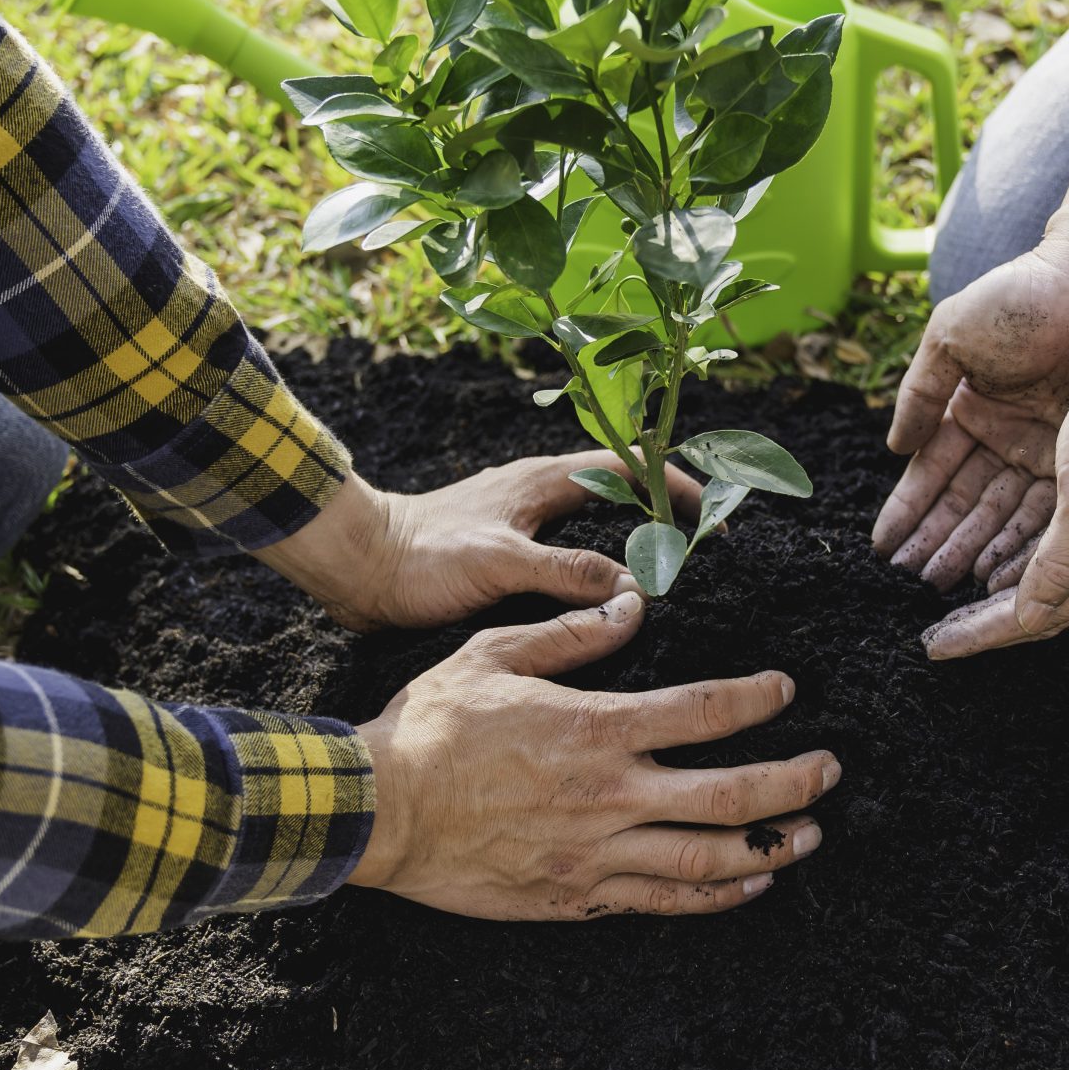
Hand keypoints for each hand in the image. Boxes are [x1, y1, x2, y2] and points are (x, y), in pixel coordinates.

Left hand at [258, 451, 699, 630]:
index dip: (673, 483)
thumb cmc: (422, 558)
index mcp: (541, 482)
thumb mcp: (500, 562)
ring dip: (634, 540)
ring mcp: (524, 525)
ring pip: (596, 524)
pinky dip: (602, 569)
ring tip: (676, 574)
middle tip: (704, 545)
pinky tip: (614, 603)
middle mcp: (538, 496)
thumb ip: (566, 571)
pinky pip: (571, 555)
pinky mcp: (507, 555)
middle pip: (620, 491)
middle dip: (664, 511)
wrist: (357, 568)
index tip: (711, 515)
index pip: (626, 465)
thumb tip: (632, 588)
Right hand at [350, 592, 839, 918]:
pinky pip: (665, 902)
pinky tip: (749, 882)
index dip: (758, 700)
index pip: (706, 711)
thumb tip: (630, 605)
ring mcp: (597, 853)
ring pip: (709, 857)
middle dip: (794, 782)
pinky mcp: (578, 895)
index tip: (786, 691)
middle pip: (732, 794)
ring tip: (811, 834)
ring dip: (772, 846)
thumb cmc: (432, 725)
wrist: (379, 810)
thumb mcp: (497, 652)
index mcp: (597, 727)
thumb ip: (572, 633)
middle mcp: (611, 794)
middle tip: (831, 770)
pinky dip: (717, 895)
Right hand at [872, 240, 1068, 587]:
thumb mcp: (951, 336)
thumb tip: (895, 447)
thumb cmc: (1023, 299)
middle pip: (966, 503)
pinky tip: (993, 571)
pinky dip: (1019, 541)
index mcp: (971, 407)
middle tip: (909, 584)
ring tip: (941, 585)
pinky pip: (1045, 511)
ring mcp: (1044, 451)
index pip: (934, 472)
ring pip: (1001, 514)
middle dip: (937, 541)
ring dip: (971, 549)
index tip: (886, 548)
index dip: (910, 510)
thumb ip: (921, 392)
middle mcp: (1006, 437)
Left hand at [917, 333, 1068, 660]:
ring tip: (943, 601)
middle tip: (931, 638)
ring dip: (991, 590)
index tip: (934, 647)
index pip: (1039, 616)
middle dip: (983, 623)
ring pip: (1040, 575)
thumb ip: (1060, 558)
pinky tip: (981, 557)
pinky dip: (1010, 555)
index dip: (982, 633)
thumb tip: (1029, 616)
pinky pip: (1047, 542)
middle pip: (1039, 604)